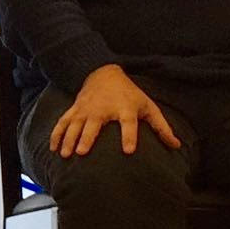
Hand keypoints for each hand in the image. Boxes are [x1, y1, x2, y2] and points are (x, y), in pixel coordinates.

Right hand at [50, 64, 181, 157]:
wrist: (103, 74)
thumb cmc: (129, 94)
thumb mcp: (147, 106)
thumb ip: (161, 126)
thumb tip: (176, 146)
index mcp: (125, 109)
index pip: (128, 123)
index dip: (129, 136)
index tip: (129, 150)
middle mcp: (103, 109)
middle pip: (93, 125)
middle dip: (87, 138)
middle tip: (82, 153)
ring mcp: (86, 110)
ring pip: (74, 125)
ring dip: (68, 139)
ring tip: (65, 155)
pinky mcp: (75, 110)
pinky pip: (63, 123)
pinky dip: (57, 135)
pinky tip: (53, 149)